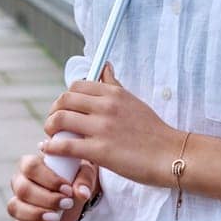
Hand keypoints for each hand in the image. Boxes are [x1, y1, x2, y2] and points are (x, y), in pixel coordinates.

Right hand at [6, 150, 98, 220]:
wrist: (77, 197)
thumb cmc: (77, 178)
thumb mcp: (85, 174)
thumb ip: (84, 180)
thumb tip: (82, 193)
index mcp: (31, 164)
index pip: (30, 167)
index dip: (48, 180)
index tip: (68, 190)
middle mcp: (19, 182)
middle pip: (22, 189)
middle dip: (46, 199)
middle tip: (67, 204)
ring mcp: (18, 203)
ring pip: (15, 208)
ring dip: (35, 215)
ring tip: (55, 218)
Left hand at [41, 61, 183, 188]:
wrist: (171, 155)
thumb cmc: (154, 131)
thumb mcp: (133, 100)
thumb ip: (114, 85)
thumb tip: (105, 66)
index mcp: (114, 93)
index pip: (77, 86)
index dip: (65, 98)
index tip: (64, 108)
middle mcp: (106, 106)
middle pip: (64, 100)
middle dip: (53, 111)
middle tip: (53, 123)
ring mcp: (102, 128)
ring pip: (60, 119)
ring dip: (49, 128)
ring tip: (51, 137)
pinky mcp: (100, 151)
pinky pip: (65, 145)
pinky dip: (51, 147)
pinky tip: (49, 150)